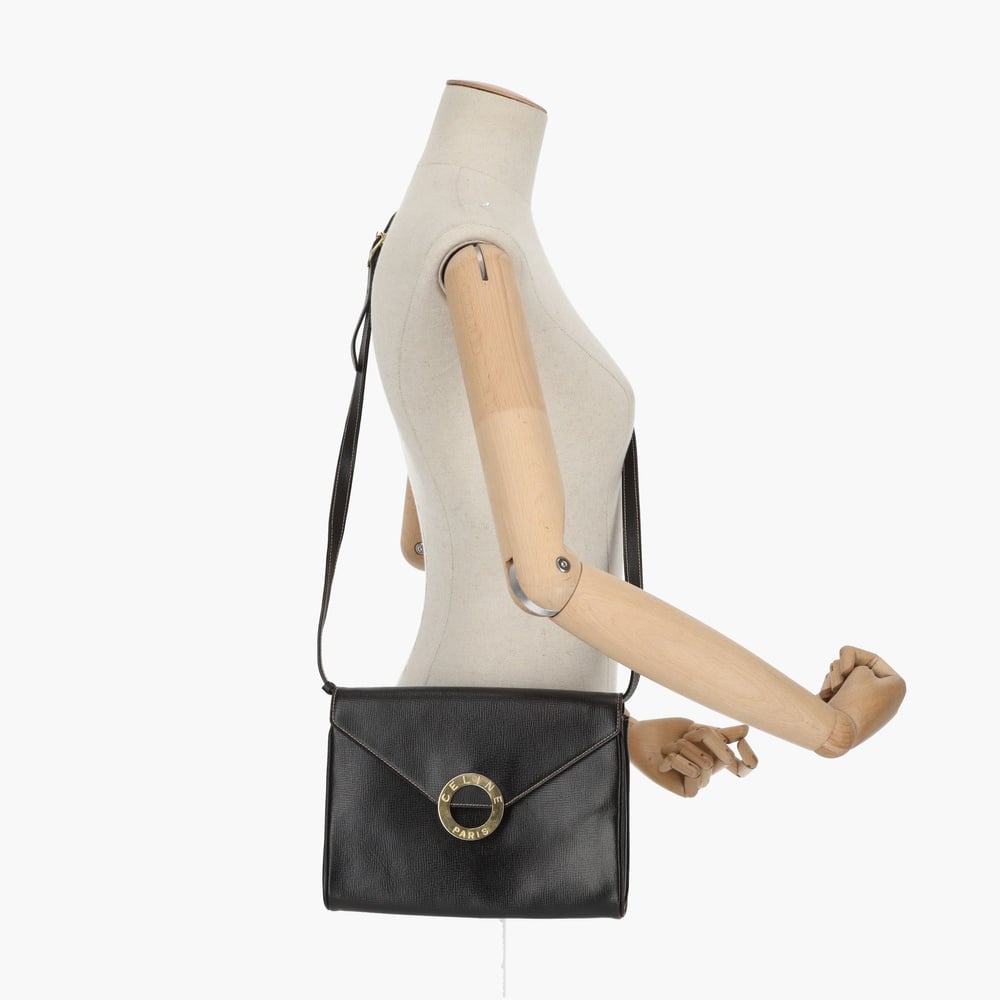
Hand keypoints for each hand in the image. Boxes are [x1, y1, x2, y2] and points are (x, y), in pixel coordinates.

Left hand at [627, 716, 757, 797]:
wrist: (641, 737)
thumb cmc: (667, 733)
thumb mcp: (696, 729)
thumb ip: (720, 734)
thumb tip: (747, 729)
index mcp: (716, 757)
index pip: (744, 766)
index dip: (750, 757)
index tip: (743, 741)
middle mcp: (711, 773)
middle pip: (724, 755)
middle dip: (702, 738)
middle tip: (683, 736)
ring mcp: (699, 783)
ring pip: (706, 764)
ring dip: (685, 748)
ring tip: (670, 749)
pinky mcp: (687, 792)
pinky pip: (693, 772)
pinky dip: (677, 760)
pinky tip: (665, 761)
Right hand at [819, 645, 905, 746]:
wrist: (838, 733)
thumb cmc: (855, 700)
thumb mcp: (860, 671)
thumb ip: (854, 665)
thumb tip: (845, 681)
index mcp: (896, 688)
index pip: (872, 659)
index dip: (853, 656)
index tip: (846, 669)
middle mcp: (884, 698)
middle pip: (855, 668)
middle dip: (842, 670)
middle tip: (840, 684)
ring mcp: (866, 707)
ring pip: (842, 677)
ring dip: (833, 680)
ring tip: (833, 695)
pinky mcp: (849, 714)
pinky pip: (836, 692)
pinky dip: (829, 691)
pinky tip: (826, 702)